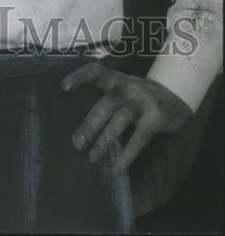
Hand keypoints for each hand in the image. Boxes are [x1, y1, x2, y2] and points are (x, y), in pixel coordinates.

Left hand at [61, 63, 192, 170]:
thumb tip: (77, 121)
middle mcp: (130, 88)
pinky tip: (116, 168)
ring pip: (121, 119)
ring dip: (105, 139)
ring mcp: (144, 103)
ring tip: (92, 157)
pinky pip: (140, 138)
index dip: (80, 77)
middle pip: (107, 102)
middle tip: (76, 144)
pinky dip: (127, 154)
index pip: (97, 72)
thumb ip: (104, 97)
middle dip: (90, 124)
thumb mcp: (123, 88)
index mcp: (117, 79)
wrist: (176, 96)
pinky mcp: (156, 120)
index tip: (64, 87)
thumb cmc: (139, 96)